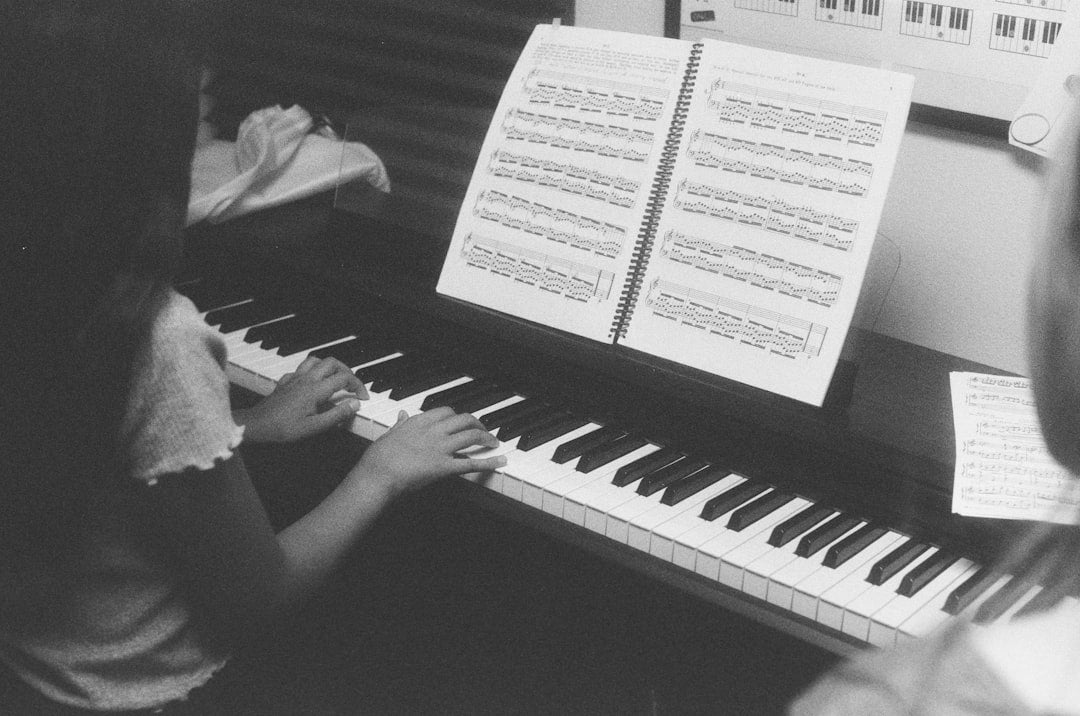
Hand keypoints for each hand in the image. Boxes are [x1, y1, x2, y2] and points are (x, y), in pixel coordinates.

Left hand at [234, 357, 366, 442]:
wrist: (256, 425)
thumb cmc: (283, 429)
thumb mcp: (314, 427)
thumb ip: (337, 415)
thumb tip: (354, 404)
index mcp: (315, 390)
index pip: (344, 378)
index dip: (358, 385)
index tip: (362, 396)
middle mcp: (306, 380)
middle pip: (332, 362)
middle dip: (346, 370)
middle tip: (352, 384)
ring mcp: (294, 378)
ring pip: (316, 360)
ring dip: (329, 366)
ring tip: (336, 378)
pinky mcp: (285, 381)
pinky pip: (301, 368)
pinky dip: (312, 371)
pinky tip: (312, 382)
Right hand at [350, 407, 506, 495]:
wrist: (376, 476)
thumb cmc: (376, 460)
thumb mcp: (386, 435)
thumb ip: (399, 425)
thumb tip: (402, 415)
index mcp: (418, 422)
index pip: (444, 411)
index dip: (456, 416)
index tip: (460, 421)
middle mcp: (432, 431)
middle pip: (463, 420)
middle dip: (476, 423)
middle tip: (482, 429)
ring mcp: (440, 448)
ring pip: (471, 436)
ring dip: (485, 437)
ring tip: (493, 442)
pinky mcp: (444, 467)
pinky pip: (471, 462)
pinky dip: (489, 461)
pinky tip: (500, 460)